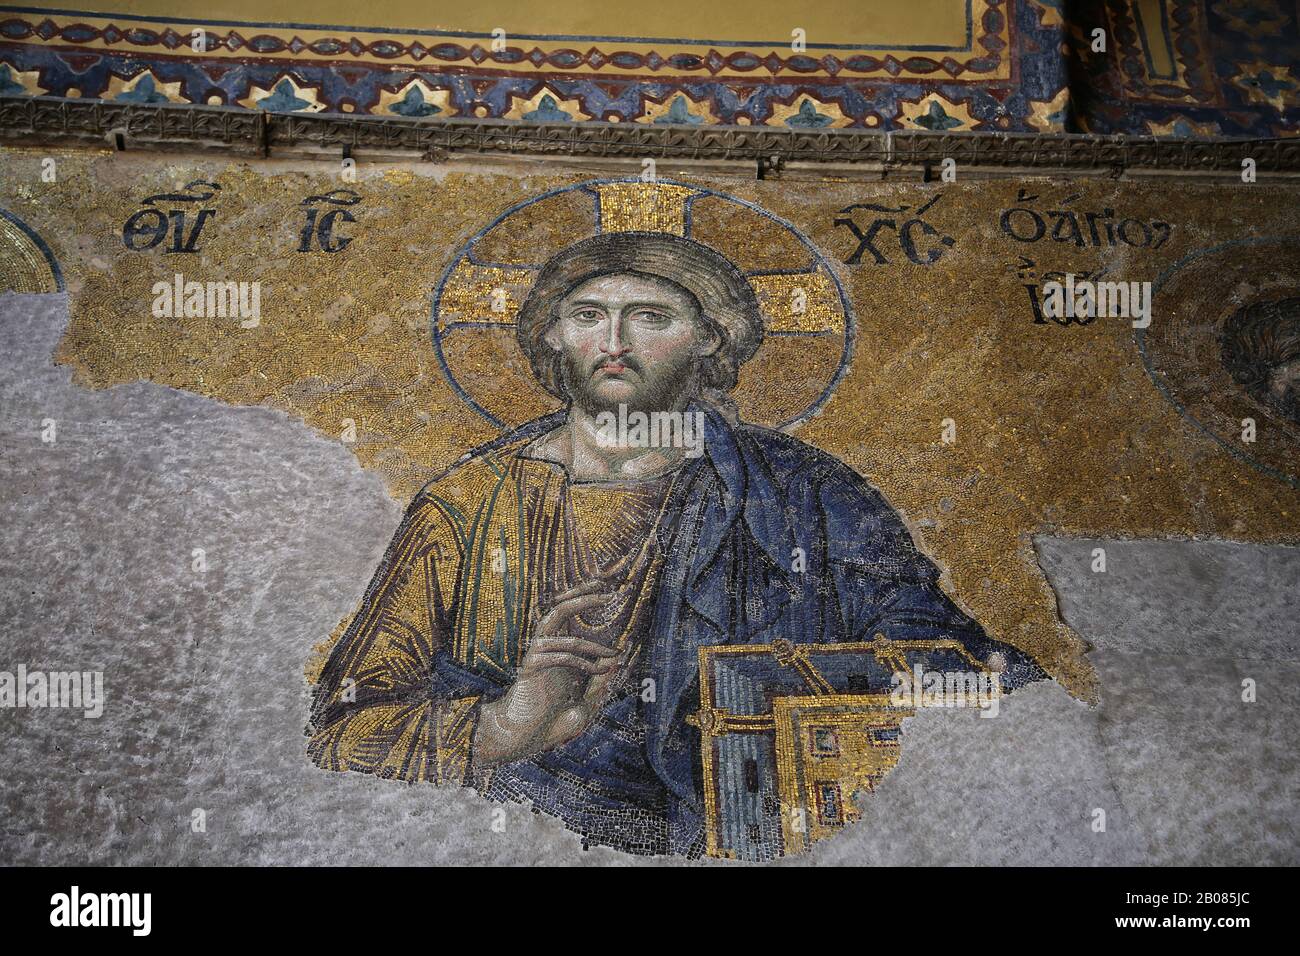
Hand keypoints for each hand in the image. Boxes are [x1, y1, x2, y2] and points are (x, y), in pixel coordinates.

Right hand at [471, 580, 621, 766]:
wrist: (526, 737)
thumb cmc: (553, 720)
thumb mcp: (586, 699)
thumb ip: (599, 680)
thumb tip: (616, 659)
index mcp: (557, 649)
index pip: (567, 614)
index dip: (581, 596)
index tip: (602, 587)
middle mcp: (545, 647)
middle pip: (559, 609)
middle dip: (582, 597)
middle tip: (606, 593)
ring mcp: (537, 655)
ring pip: (564, 635)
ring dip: (593, 645)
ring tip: (614, 655)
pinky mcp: (531, 666)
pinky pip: (561, 655)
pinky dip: (585, 662)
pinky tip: (600, 671)